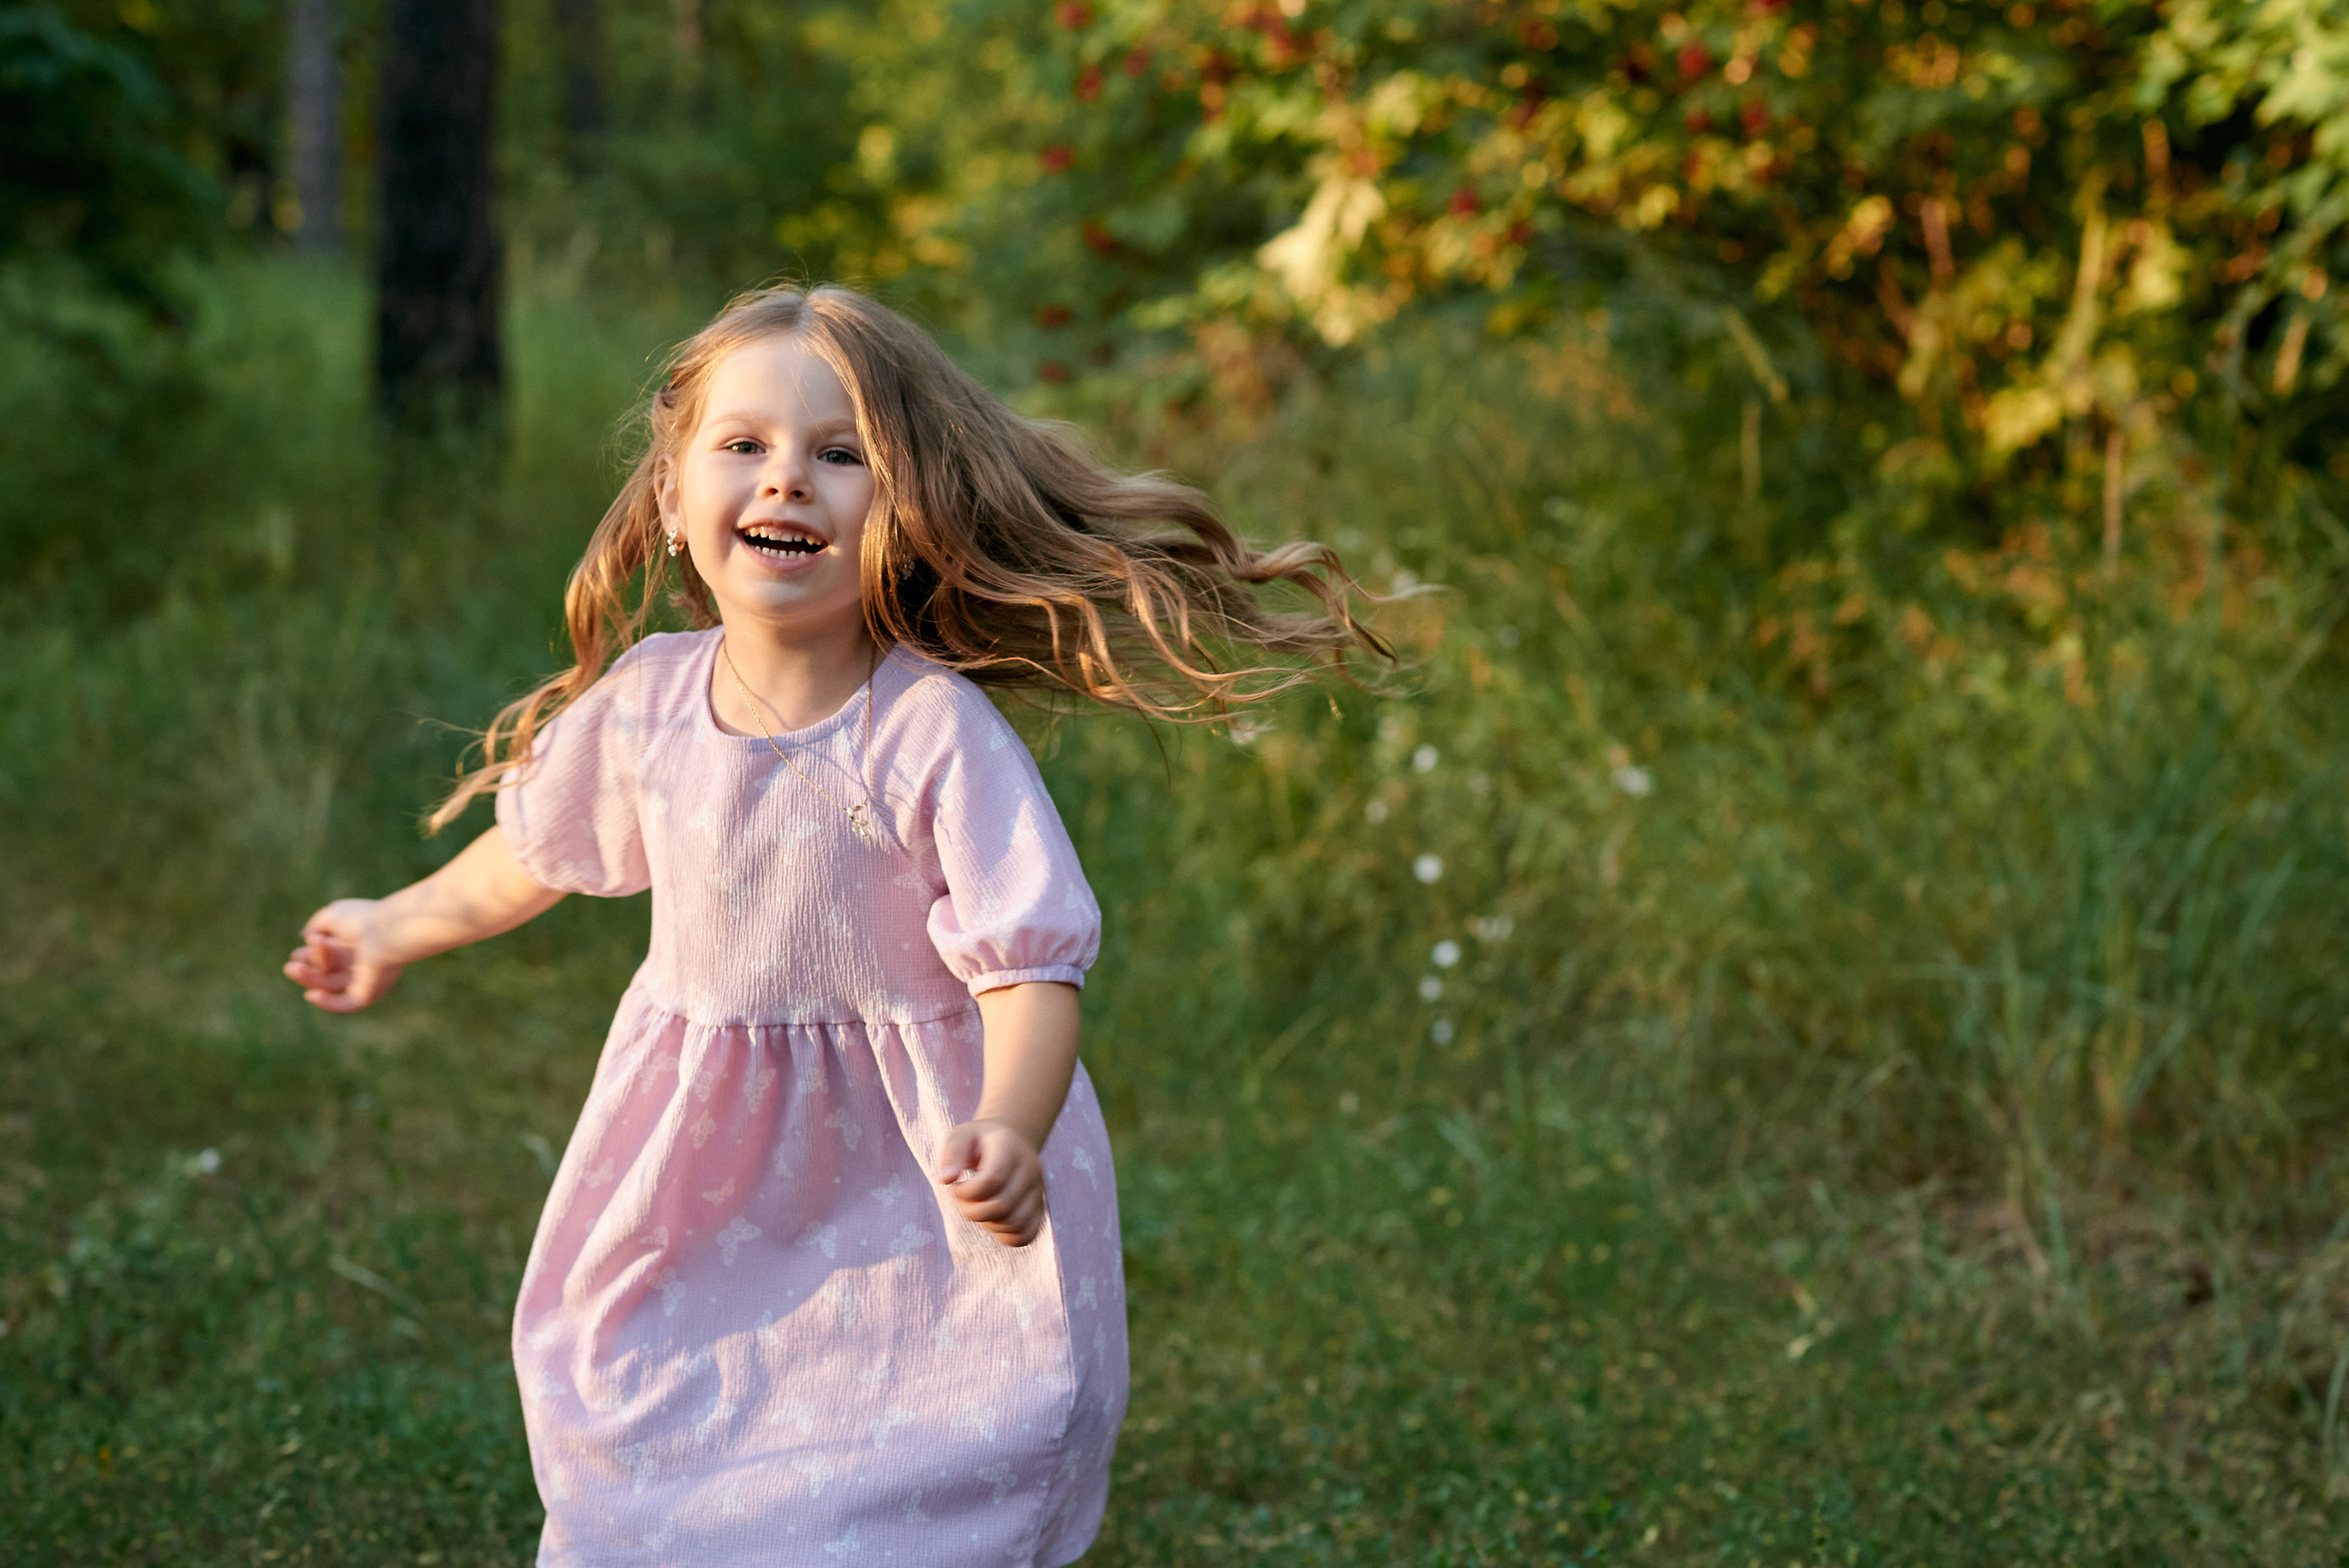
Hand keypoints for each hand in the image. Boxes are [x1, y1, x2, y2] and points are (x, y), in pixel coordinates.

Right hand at [283, 899, 406, 1012]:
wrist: (387, 933)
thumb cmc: (362, 920)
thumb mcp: (333, 915)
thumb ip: (317, 924)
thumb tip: (307, 936)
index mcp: (355, 942)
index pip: (329, 952)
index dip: (312, 952)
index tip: (303, 947)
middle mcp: (360, 961)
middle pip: (328, 971)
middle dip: (307, 969)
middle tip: (292, 965)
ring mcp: (365, 978)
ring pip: (332, 985)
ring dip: (310, 980)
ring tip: (294, 969)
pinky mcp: (369, 992)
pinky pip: (346, 1003)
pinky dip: (328, 1003)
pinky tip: (311, 995)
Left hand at [933, 1119, 1047, 1247]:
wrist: (1010, 1142)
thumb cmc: (979, 1142)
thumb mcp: (961, 1136)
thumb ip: (951, 1154)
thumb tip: (946, 1179)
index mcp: (1010, 1148)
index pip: (993, 1180)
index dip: (967, 1192)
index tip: (956, 1186)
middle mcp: (1030, 1169)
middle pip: (1002, 1205)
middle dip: (972, 1210)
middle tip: (963, 1199)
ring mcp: (1038, 1191)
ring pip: (1014, 1223)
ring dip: (987, 1223)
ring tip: (978, 1207)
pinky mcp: (1039, 1209)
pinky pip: (1025, 1236)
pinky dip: (1004, 1236)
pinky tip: (992, 1220)